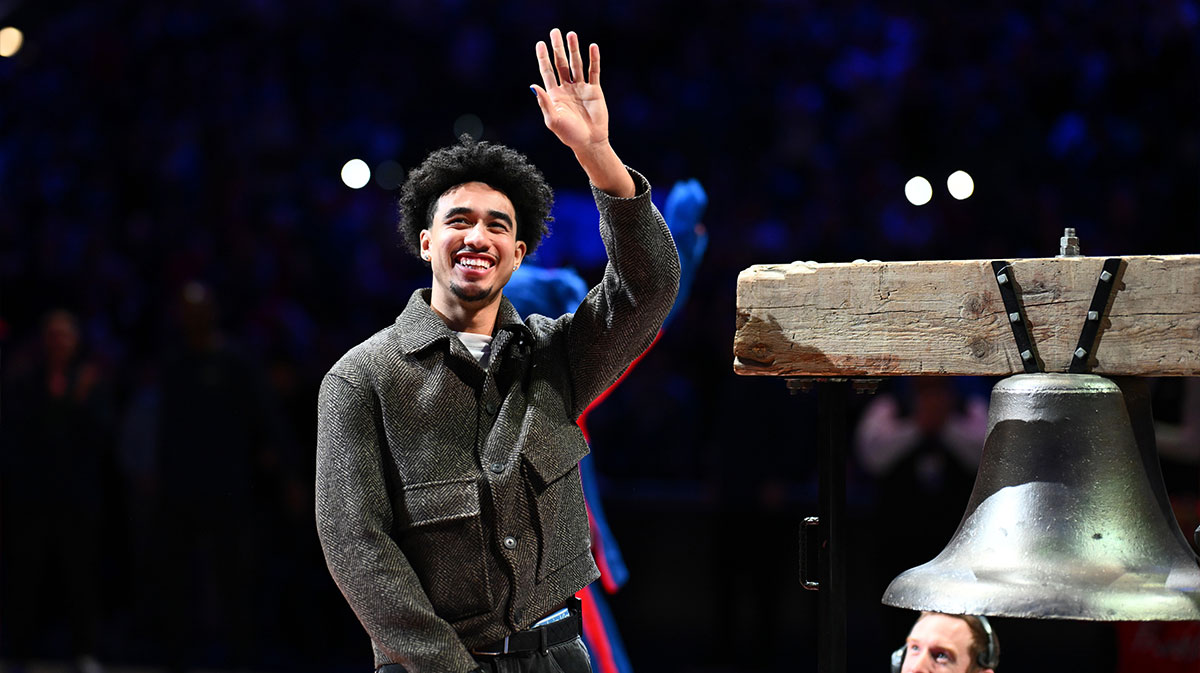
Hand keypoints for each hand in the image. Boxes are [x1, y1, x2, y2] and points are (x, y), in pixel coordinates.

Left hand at [532, 28, 608, 152]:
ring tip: (572, 34)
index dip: (543, 57)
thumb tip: (532, 86)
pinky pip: (593, 72)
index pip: (547, 71)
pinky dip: (593, 59)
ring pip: (576, 64)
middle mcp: (566, 88)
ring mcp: (580, 88)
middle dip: (558, 48)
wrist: (589, 142)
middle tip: (555, 31)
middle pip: (560, 63)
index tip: (540, 44)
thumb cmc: (569, 134)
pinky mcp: (594, 90)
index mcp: (554, 94)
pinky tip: (592, 47)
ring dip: (574, 50)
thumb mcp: (553, 119)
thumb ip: (544, 102)